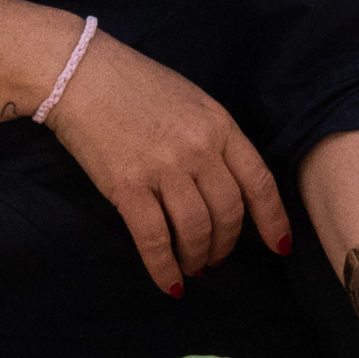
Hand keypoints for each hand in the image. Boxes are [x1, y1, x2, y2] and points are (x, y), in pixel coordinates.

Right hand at [38, 26, 292, 293]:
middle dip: (225, 245)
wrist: (80, 73)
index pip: (259, 183)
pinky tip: (169, 284)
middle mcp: (199, 149)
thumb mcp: (192, 101)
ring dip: (196, 258)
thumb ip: (214, 139)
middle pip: (228, 214)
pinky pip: (155, 239)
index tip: (278, 246)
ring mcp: (164, 168)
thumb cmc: (136, 85)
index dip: (273, 221)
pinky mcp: (128, 186)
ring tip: (192, 268)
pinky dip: (164, 268)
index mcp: (220, 125)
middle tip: (215, 258)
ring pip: (196, 231)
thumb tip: (225, 187)